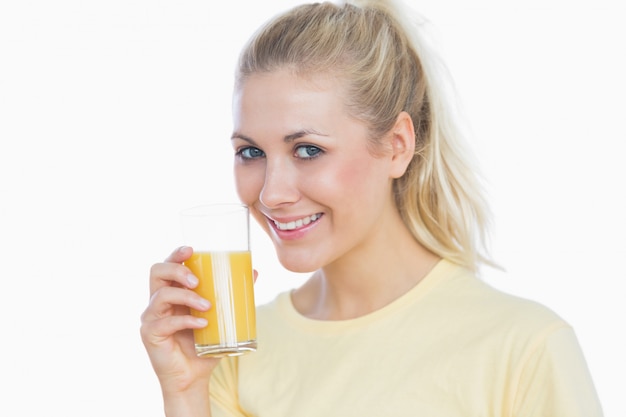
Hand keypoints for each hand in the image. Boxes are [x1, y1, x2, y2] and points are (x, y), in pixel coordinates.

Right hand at [140, 246, 219, 392]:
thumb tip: (253, 272)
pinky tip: (203, 324)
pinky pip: (165, 322)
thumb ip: (232, 295)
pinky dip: (186, 321)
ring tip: (208, 305)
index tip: (192, 249)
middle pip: (156, 272)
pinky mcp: (150, 335)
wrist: (193, 377)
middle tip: (197, 280)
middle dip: (177, 269)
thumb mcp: (221, 317)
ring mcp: (151, 317)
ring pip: (161, 295)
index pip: (167, 265)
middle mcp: (157, 301)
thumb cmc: (204, 345)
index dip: (176, 254)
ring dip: (187, 296)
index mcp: (171, 292)